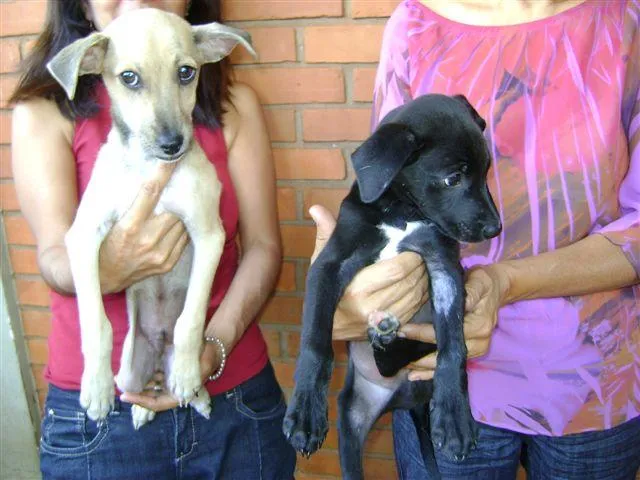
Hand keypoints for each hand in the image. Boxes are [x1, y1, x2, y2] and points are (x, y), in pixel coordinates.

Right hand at [98, 163, 188, 292]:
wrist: (104, 278)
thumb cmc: (102, 242)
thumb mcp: (106, 219)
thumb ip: (123, 199)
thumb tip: (138, 170)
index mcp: (128, 227)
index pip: (150, 192)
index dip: (163, 173)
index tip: (172, 157)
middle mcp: (147, 241)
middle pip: (174, 207)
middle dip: (180, 192)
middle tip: (184, 177)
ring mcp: (160, 254)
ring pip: (183, 223)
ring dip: (185, 210)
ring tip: (186, 198)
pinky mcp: (168, 264)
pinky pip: (184, 239)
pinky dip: (185, 227)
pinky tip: (183, 219)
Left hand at [120, 342, 221, 411]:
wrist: (212, 350)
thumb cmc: (208, 359)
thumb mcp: (201, 367)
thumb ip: (188, 374)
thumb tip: (172, 380)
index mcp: (179, 395)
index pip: (156, 403)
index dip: (140, 401)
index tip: (125, 396)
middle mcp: (171, 391)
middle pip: (149, 396)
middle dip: (134, 392)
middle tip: (119, 385)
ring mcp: (168, 382)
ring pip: (149, 386)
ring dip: (137, 382)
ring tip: (122, 376)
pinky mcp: (167, 372)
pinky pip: (152, 376)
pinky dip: (144, 373)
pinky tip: (134, 367)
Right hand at [309, 205, 428, 341]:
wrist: (327, 327)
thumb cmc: (327, 290)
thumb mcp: (323, 263)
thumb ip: (326, 235)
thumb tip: (317, 208)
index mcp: (357, 290)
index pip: (395, 271)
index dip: (410, 257)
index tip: (411, 246)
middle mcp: (373, 308)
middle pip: (410, 283)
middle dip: (419, 265)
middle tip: (420, 252)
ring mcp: (385, 322)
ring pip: (417, 296)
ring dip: (424, 278)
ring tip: (422, 265)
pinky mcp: (393, 328)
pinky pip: (416, 308)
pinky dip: (422, 293)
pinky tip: (420, 282)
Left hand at [399, 264, 510, 380]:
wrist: (497, 289)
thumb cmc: (484, 283)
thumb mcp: (478, 280)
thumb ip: (468, 291)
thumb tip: (451, 300)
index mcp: (478, 326)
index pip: (445, 333)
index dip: (422, 334)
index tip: (402, 331)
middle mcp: (478, 343)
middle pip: (446, 354)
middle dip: (421, 357)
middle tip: (399, 356)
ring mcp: (475, 350)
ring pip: (447, 363)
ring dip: (425, 368)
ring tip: (405, 369)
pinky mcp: (470, 352)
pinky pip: (450, 363)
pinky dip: (433, 371)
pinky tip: (416, 375)